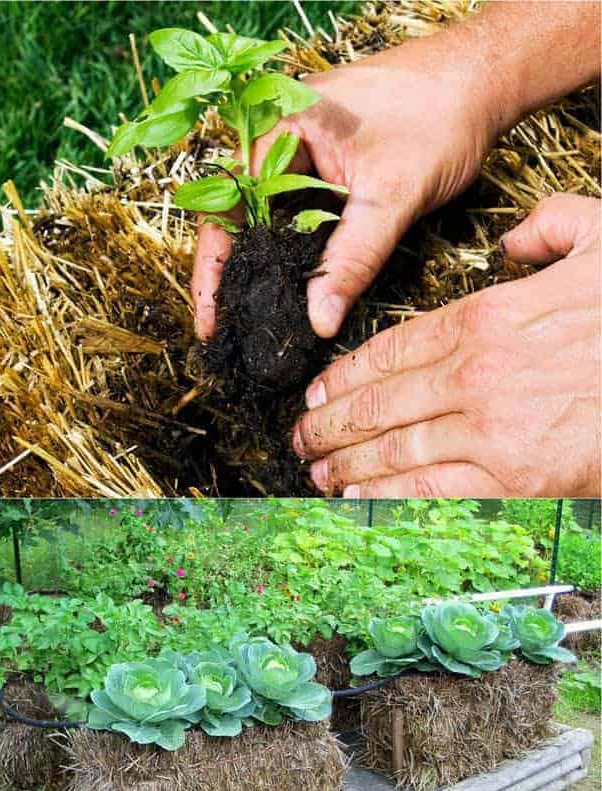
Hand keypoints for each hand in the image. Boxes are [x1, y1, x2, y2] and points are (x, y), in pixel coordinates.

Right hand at [191, 27, 499, 340]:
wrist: (482, 79)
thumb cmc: (440, 116)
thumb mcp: (392, 198)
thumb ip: (352, 261)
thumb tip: (319, 320)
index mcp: (282, 126)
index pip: (226, 208)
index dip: (214, 270)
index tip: (210, 321)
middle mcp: (283, 133)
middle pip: (239, 215)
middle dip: (234, 273)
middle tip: (229, 330)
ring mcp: (304, 146)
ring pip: (269, 217)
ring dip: (265, 263)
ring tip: (256, 316)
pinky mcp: (328, 160)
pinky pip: (296, 209)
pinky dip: (294, 246)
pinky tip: (296, 284)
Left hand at [292, 195, 600, 498]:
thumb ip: (550, 228)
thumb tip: (514, 239)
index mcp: (488, 315)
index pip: (393, 347)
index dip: (347, 373)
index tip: (319, 389)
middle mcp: (476, 372)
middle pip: (381, 401)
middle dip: (331, 422)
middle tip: (300, 437)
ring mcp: (489, 427)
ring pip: (394, 449)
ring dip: (347, 463)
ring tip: (317, 472)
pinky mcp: (510, 476)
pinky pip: (429, 489)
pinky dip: (385, 497)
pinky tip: (356, 500)